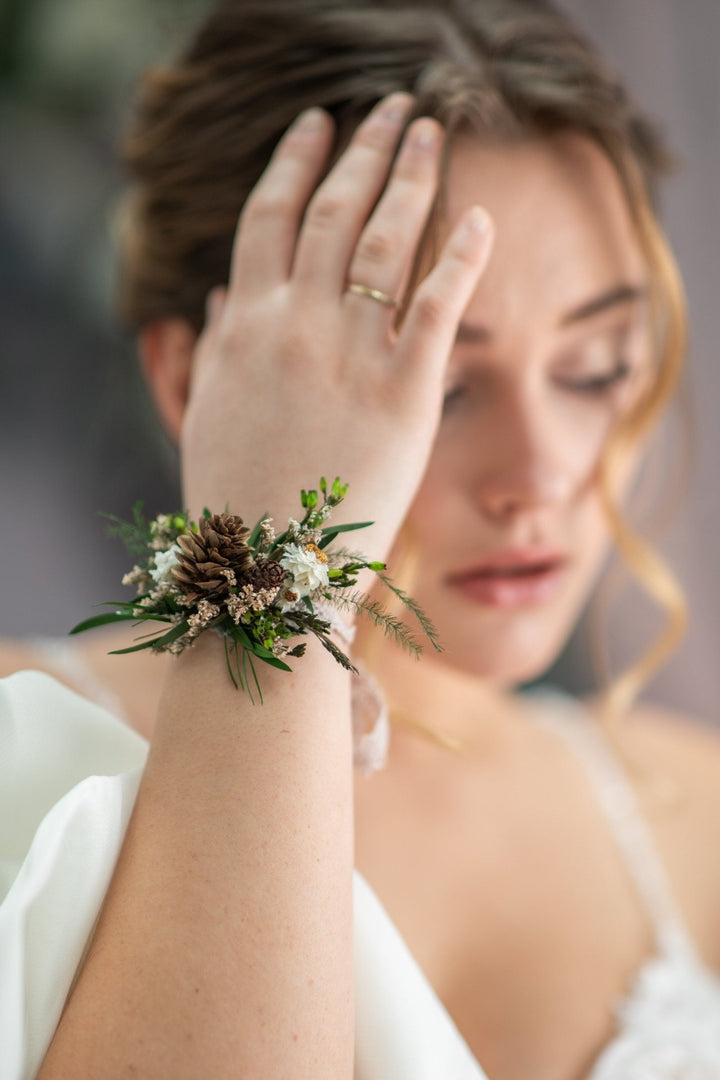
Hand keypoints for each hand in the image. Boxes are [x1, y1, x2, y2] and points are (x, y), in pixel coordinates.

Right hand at [181, 92, 492, 560]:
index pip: (268, 218)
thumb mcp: (206, 417)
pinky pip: (438, 310)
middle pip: (333, 212)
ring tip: (431, 135)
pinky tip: (480, 218)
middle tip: (392, 109)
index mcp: (245, 328)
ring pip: (383, 243)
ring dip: (411, 178)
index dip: (295, 161)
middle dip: (364, 149)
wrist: (272, 570)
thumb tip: (218, 297)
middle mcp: (295, 327)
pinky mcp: (405, 396)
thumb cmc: (238, 498)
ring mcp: (351, 358)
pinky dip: (460, 258)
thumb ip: (211, 350)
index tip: (317, 124)